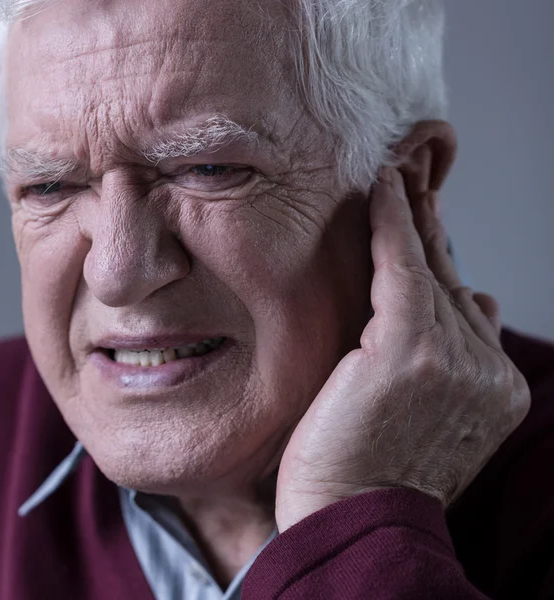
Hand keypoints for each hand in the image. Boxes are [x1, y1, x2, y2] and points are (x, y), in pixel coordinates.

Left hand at [275, 167, 530, 531]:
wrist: (352, 521)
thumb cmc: (371, 472)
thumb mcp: (431, 415)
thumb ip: (459, 357)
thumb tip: (480, 297)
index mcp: (493, 383)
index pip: (462, 301)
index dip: (442, 254)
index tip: (425, 215)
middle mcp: (484, 366)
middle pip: (448, 276)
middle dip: (430, 221)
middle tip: (414, 172)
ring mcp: (453, 357)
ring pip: (426, 268)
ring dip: (410, 212)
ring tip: (396, 171)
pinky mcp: (410, 350)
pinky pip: (402, 267)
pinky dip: (391, 223)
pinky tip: (382, 187)